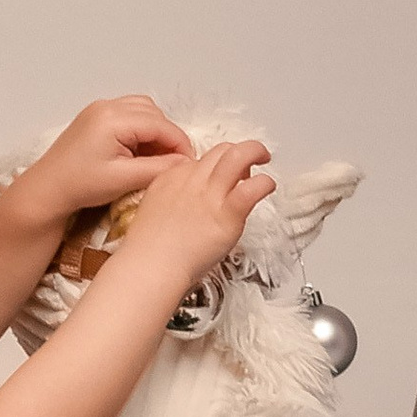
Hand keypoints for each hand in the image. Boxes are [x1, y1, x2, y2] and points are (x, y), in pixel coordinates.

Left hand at [16, 96, 194, 223]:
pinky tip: (139, 152)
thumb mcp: (123, 180)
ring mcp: (100, 108)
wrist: (48, 188)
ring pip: (144, 111)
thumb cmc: (80, 186)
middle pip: (154, 115)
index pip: (161, 125)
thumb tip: (185, 163)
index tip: (188, 165)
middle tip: (173, 164)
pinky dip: (141, 129)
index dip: (180, 145)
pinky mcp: (96, 116)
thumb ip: (158, 169)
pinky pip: (129, 114)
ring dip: (155, 132)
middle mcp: (107, 106)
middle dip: (168, 138)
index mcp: (113, 119)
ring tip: (156, 158)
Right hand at [116, 141, 275, 288]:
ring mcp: (210, 195)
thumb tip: (185, 207)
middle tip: (249, 163)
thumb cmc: (149, 250)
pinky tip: (267, 187)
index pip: (200, 160)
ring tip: (264, 159)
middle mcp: (192, 181)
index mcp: (172, 178)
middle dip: (238, 152)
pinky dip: (265, 182)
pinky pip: (253, 188)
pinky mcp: (227, 214)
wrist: (150, 266)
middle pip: (220, 151)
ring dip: (255, 152)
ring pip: (238, 156)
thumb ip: (171, 202)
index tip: (222, 176)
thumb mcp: (152, 211)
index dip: (215, 166)